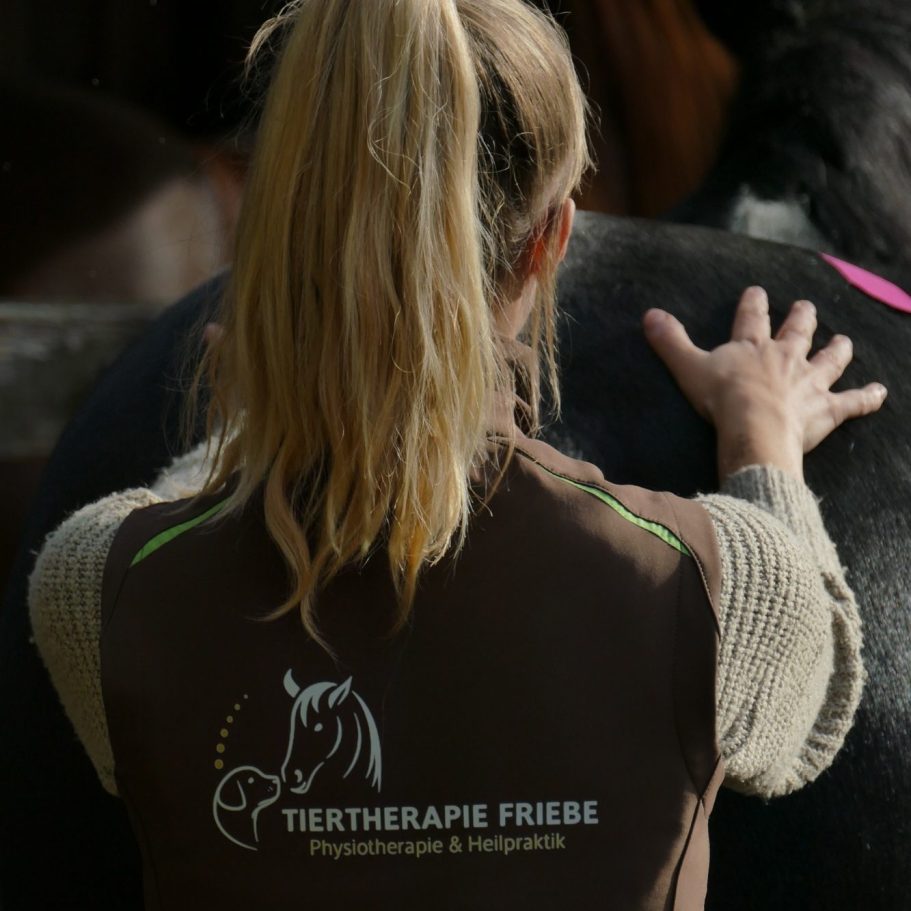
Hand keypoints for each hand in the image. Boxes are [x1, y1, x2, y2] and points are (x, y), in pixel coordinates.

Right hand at [642, 286, 887, 480]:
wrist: (755, 428)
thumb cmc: (721, 399)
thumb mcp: (688, 367)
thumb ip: (670, 342)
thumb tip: (648, 315)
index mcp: (752, 346)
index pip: (753, 316)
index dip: (755, 303)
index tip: (758, 292)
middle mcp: (786, 357)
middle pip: (798, 331)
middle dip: (802, 318)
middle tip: (806, 308)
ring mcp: (809, 382)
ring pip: (830, 359)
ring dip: (838, 350)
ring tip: (845, 342)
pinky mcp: (826, 409)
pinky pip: (852, 402)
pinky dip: (867, 398)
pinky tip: (880, 393)